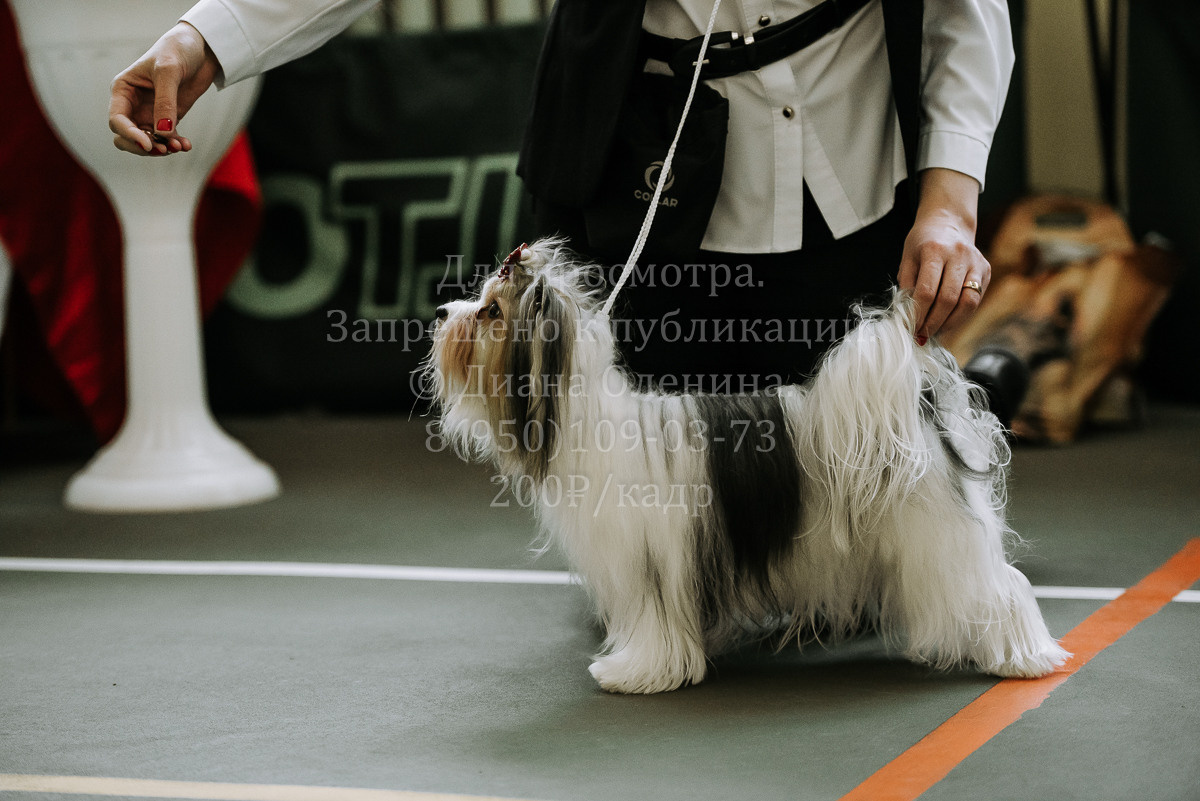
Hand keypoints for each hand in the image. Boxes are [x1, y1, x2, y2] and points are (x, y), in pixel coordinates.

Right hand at [108, 22, 221, 155]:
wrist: (200, 49)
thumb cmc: (177, 51)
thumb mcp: (169, 72)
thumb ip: (165, 102)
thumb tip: (162, 132)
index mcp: (123, 89)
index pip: (117, 120)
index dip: (129, 135)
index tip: (148, 144)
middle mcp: (132, 104)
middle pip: (125, 136)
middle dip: (142, 146)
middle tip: (163, 149)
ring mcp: (150, 113)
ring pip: (147, 141)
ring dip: (161, 148)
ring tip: (179, 146)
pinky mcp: (168, 118)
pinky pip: (166, 139)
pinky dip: (175, 144)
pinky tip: (186, 145)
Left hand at [897, 168, 991, 342]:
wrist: (948, 223)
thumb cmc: (923, 243)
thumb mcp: (907, 258)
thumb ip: (907, 285)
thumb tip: (907, 316)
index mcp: (935, 250)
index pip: (927, 290)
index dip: (918, 314)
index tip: (909, 328)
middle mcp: (959, 255)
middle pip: (948, 299)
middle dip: (933, 322)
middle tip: (920, 336)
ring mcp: (976, 262)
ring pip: (967, 303)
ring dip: (949, 323)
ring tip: (934, 332)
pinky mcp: (986, 270)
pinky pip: (975, 300)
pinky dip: (961, 316)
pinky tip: (947, 322)